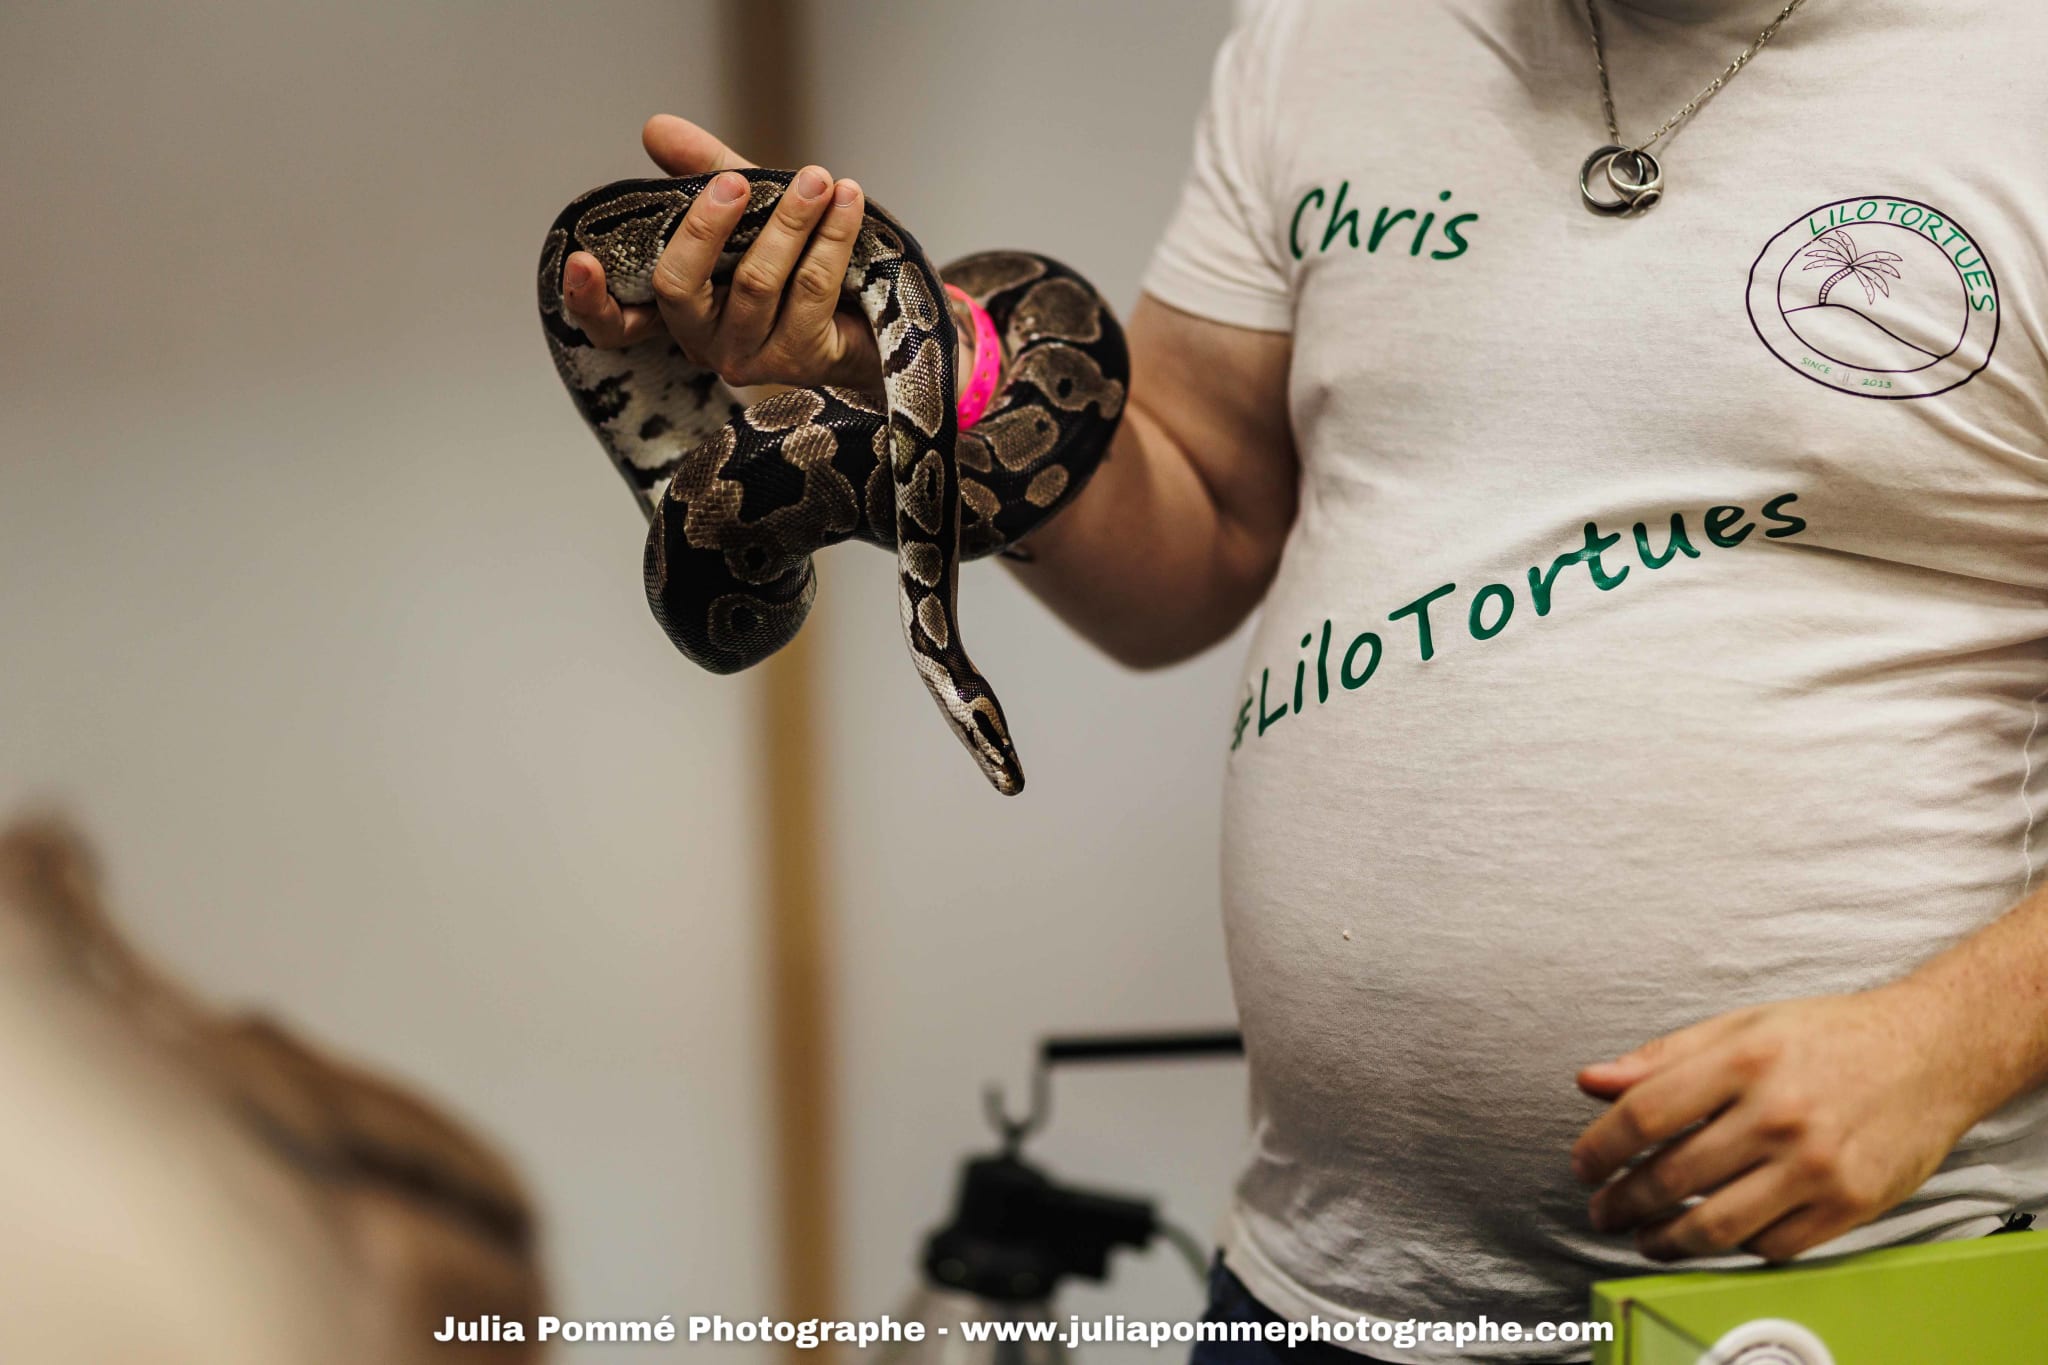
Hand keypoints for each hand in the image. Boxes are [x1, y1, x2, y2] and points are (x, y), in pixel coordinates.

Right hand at [561, 114, 882, 391]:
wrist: (867, 312)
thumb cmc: (793, 260)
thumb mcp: (744, 209)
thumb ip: (702, 171)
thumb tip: (656, 128)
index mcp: (675, 310)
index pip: (612, 323)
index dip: (589, 299)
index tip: (581, 260)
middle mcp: (702, 342)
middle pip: (681, 286)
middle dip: (708, 225)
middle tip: (739, 181)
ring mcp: (749, 356)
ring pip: (757, 282)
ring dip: (790, 221)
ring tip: (818, 178)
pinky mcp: (801, 358)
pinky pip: (812, 288)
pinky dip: (831, 237)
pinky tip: (847, 201)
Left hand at [1570, 982, 1982, 1262]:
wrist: (1930, 1053)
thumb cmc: (1827, 1037)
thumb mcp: (1740, 1027)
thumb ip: (1661, 1057)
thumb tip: (1590, 1081)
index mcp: (1744, 1061)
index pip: (1644, 1115)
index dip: (1600, 1148)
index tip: (1583, 1165)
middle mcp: (1780, 1115)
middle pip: (1673, 1177)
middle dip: (1623, 1202)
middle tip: (1602, 1210)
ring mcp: (1818, 1166)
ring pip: (1718, 1226)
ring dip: (1666, 1240)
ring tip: (1644, 1237)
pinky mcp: (1851, 1204)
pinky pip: (1773, 1245)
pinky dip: (1734, 1247)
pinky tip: (1714, 1235)